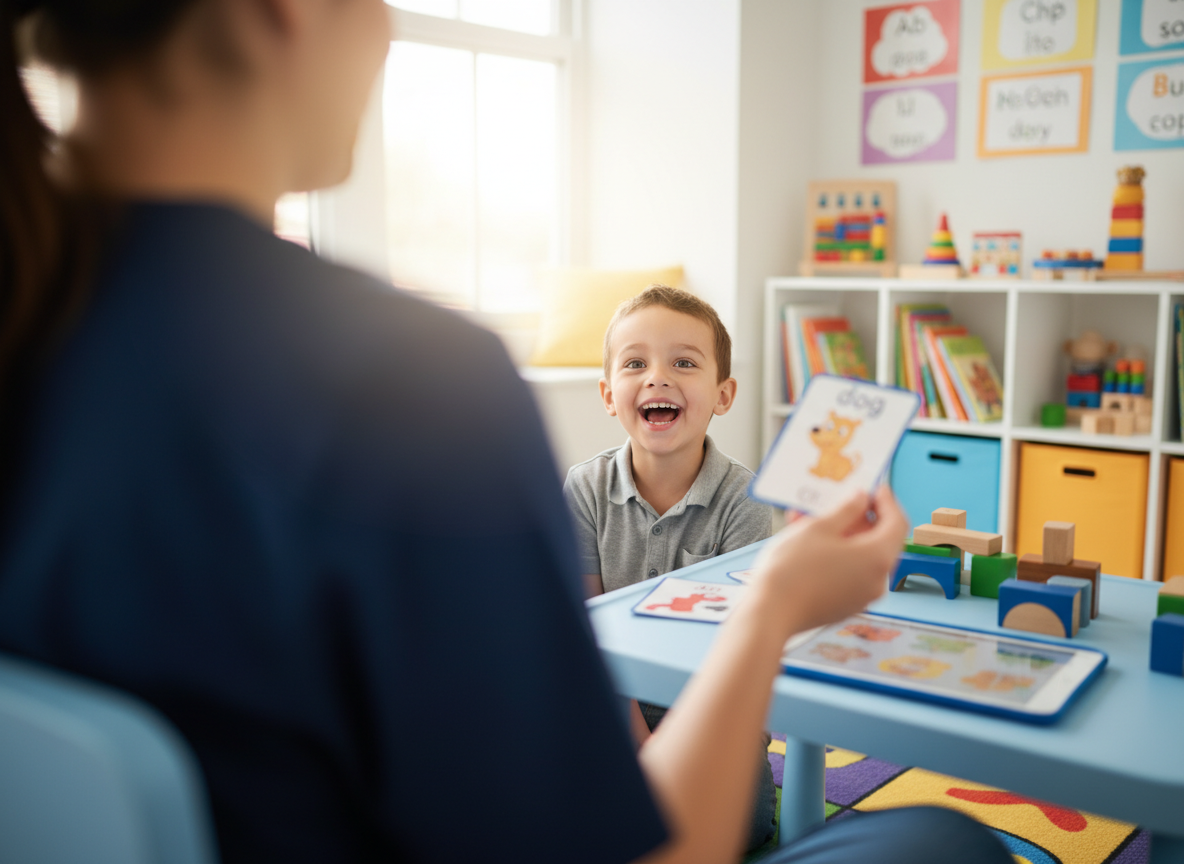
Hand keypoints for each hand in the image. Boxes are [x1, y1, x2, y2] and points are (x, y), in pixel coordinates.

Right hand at [750, 486, 907, 639]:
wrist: (770, 613)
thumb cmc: (793, 568)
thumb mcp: (819, 528)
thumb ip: (847, 510)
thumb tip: (861, 499)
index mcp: (878, 558)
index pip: (897, 523)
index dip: (887, 502)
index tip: (875, 487)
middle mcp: (878, 580)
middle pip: (880, 542)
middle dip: (861, 519)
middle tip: (842, 502)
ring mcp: (862, 597)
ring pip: (861, 558)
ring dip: (843, 536)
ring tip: (813, 520)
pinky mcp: (845, 607)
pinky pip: (849, 574)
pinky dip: (837, 556)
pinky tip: (810, 544)